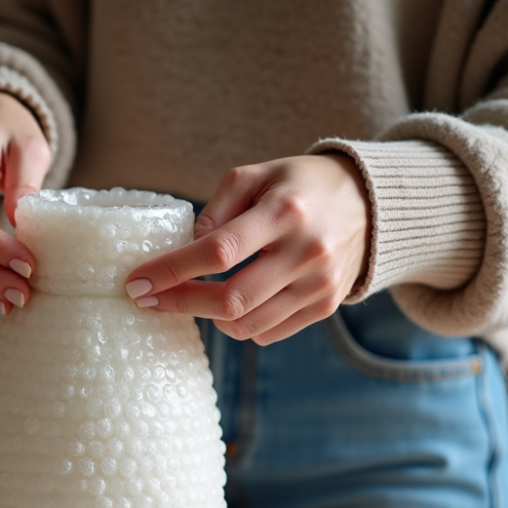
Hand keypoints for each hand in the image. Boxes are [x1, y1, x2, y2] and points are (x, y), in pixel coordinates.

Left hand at [124, 154, 370, 344]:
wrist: (371, 204)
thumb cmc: (298, 185)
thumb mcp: (254, 175)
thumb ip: (215, 209)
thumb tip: (188, 250)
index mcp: (285, 212)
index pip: (218, 252)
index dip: (172, 271)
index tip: (136, 283)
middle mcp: (306, 253)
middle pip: (230, 300)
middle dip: (180, 303)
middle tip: (150, 298)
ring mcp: (319, 286)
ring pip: (246, 325)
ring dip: (207, 316)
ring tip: (191, 295)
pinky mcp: (325, 307)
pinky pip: (267, 332)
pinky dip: (239, 323)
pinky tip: (232, 300)